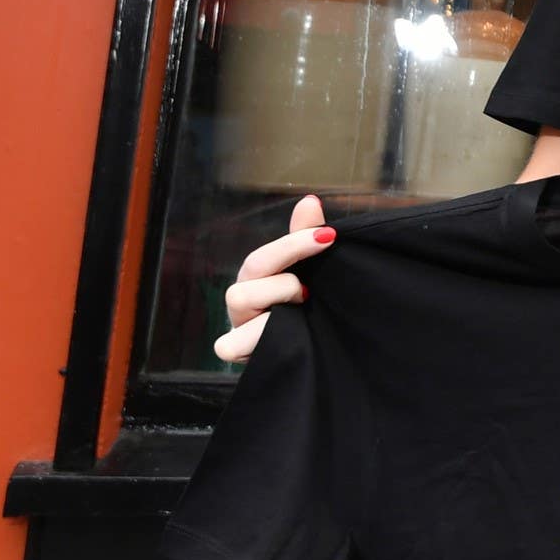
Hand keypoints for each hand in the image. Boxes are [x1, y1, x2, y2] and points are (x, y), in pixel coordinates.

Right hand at [216, 195, 330, 362]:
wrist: (321, 344)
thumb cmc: (309, 299)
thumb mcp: (310, 268)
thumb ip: (306, 237)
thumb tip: (309, 201)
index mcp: (256, 281)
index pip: (260, 261)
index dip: (292, 246)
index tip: (328, 237)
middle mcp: (243, 308)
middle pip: (240, 292)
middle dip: (279, 288)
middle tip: (307, 292)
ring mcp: (242, 336)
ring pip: (231, 321)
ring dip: (270, 320)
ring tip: (299, 315)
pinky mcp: (250, 358)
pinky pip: (231, 349)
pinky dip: (258, 343)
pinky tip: (290, 339)